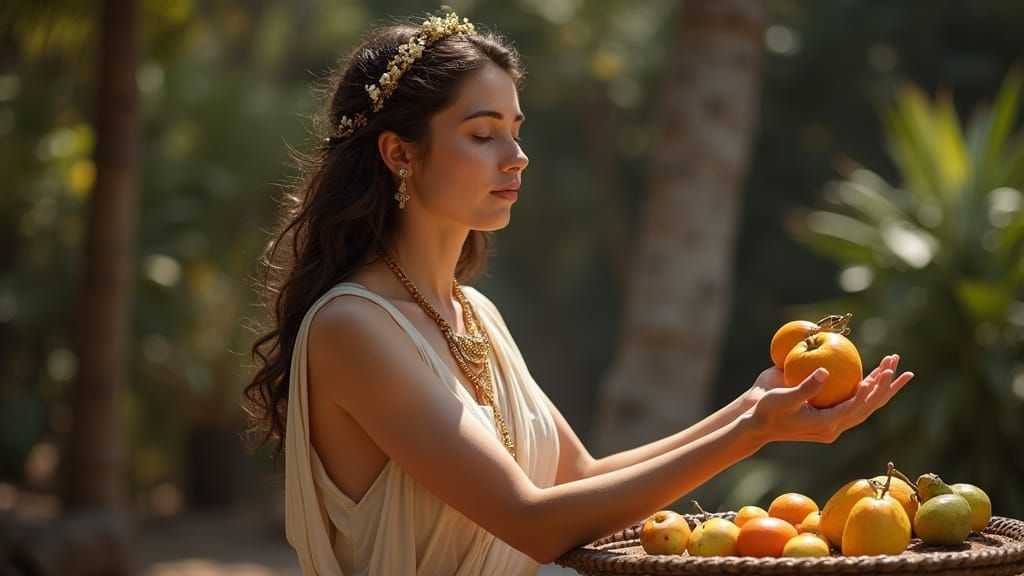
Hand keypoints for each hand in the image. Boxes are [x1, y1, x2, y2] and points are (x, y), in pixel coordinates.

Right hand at [745, 355, 913, 443]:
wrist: (757, 425)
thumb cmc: (768, 411)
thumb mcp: (784, 398)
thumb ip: (806, 387)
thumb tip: (826, 371)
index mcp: (828, 425)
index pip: (857, 407)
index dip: (872, 390)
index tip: (884, 373)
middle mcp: (835, 426)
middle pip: (868, 407)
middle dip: (886, 387)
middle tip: (901, 368)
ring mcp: (833, 421)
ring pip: (864, 404)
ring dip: (880, 387)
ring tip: (892, 367)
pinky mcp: (828, 415)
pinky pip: (853, 401)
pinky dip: (864, 388)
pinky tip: (871, 374)